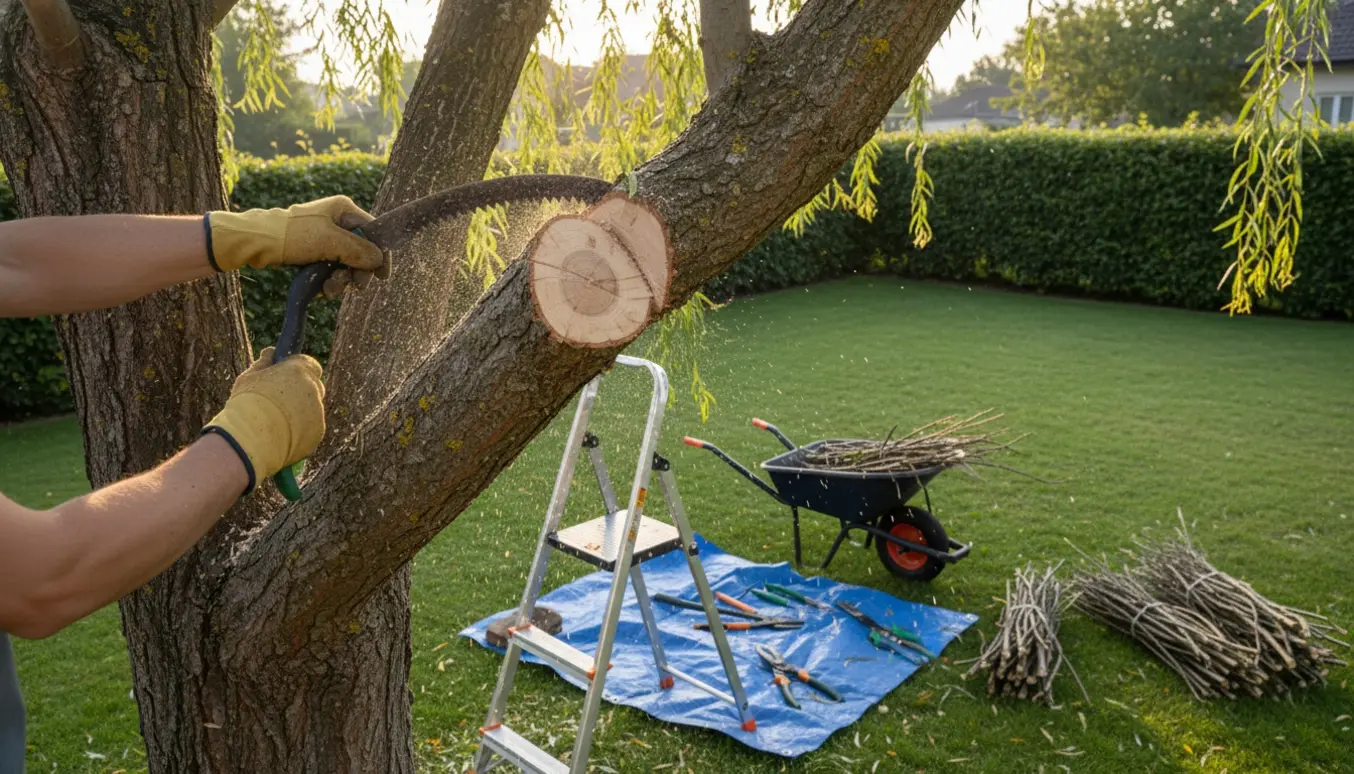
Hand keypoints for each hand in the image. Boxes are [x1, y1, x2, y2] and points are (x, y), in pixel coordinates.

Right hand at [202, 347, 324, 494]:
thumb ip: (264, 363)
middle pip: (313, 386)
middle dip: (300, 392)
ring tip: (275, 422)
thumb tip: (271, 352)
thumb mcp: (249, 377)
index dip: (299, 370)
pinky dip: (301, 430)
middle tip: (280, 402)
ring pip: (312, 409)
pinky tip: (282, 435)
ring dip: (300, 412)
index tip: (287, 377)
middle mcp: (313, 388)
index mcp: (298, 370)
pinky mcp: (318, 432)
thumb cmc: (246, 404)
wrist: (250, 438)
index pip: (309, 364)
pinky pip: (311, 427)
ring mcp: (318, 411)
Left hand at [205, 196, 387, 286]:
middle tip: (354, 287)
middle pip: (361, 252)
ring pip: (346, 264)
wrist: (259, 242)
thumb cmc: (294, 236)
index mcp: (344, 210)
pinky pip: (332, 270)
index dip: (380, 255)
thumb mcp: (331, 241)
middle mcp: (338, 222)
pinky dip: (329, 281)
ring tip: (330, 289)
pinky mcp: (316, 252)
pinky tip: (322, 289)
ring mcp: (326, 238)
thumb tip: (378, 260)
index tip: (382, 276)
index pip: (374, 232)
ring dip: (341, 281)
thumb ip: (359, 250)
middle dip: (356, 272)